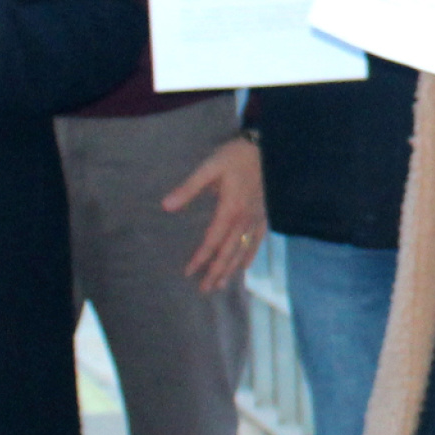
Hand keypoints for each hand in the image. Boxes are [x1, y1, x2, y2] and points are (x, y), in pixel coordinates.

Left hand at [164, 133, 266, 293]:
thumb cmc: (236, 155)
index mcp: (230, 210)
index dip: (201, 259)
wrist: (268, 146)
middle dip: (216, 271)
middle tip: (205, 289)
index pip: (212, 242)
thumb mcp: (209, 167)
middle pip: (229, 252)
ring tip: (221, 284)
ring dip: (231, 268)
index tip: (189, 272)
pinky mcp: (265, 214)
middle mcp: (244, 219)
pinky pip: (258, 240)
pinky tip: (245, 265)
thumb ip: (189, 188)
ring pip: (243, 250)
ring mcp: (257, 218)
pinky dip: (250, 254)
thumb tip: (167, 206)